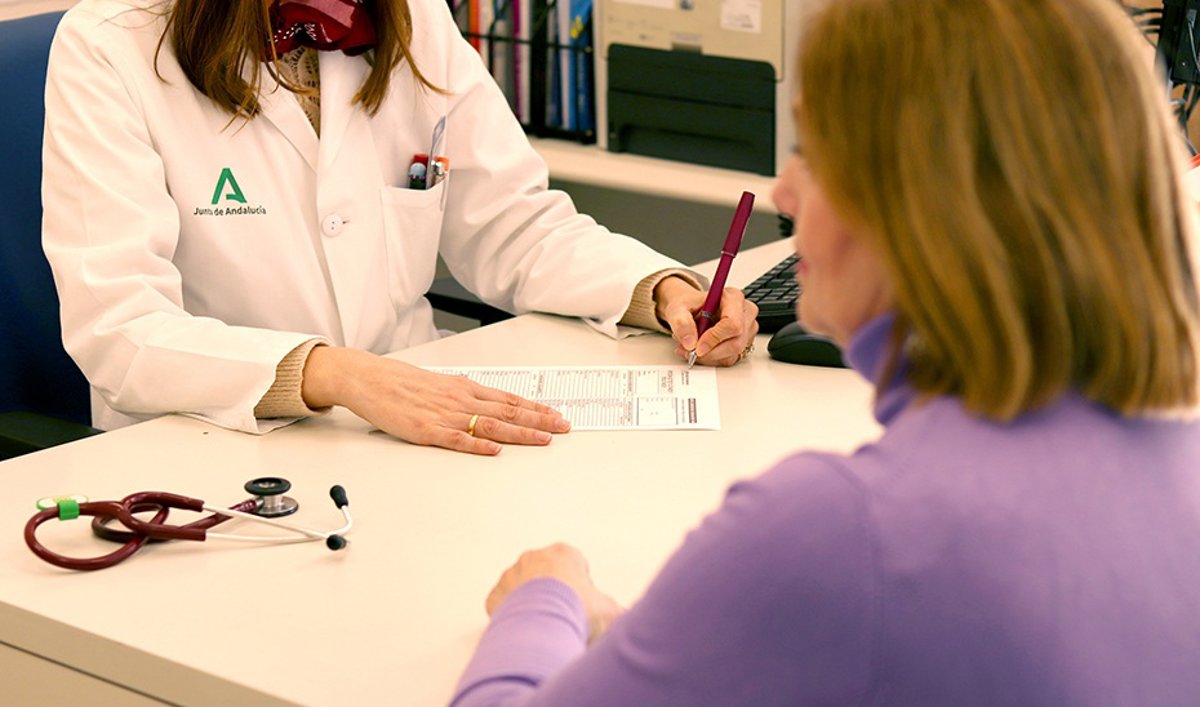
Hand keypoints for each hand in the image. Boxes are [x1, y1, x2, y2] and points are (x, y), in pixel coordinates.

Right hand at [301, 346, 569, 454]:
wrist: (369, 378)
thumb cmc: (402, 383)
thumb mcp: (440, 384)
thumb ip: (465, 395)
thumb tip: (489, 404)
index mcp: (464, 388)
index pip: (509, 398)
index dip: (536, 408)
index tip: (557, 415)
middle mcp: (460, 399)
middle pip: (508, 410)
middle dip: (539, 421)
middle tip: (563, 429)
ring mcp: (444, 414)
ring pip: (490, 423)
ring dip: (519, 433)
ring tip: (542, 440)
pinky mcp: (426, 429)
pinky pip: (456, 438)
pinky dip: (477, 444)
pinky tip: (494, 449)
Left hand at [486, 543, 623, 642]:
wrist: (546, 626)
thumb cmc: (579, 611)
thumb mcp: (610, 610)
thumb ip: (615, 610)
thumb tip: (625, 619)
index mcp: (563, 553)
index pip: (573, 564)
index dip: (580, 586)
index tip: (582, 605)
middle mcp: (534, 558)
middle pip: (545, 575)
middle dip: (553, 593)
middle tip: (563, 617)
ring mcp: (511, 576)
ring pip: (521, 588)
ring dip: (530, 603)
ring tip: (543, 627)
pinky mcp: (495, 595)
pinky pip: (502, 604)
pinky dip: (511, 616)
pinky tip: (525, 630)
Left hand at [654, 276, 759, 365]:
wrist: (690, 309)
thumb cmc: (688, 304)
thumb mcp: (677, 308)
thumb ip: (681, 322)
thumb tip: (690, 342)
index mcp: (733, 298)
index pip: (732, 323)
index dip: (714, 338)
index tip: (697, 346)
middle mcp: (745, 312)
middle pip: (735, 342)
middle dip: (710, 352)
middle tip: (689, 351)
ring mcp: (747, 329)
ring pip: (733, 354)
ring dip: (709, 357)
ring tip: (691, 349)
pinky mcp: (744, 343)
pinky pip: (730, 358)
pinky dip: (712, 359)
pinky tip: (701, 351)